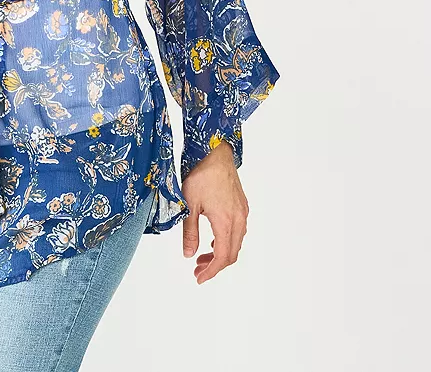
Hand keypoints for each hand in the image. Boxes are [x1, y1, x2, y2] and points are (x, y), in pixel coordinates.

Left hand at [180, 140, 247, 282]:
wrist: (215, 151)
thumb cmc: (201, 174)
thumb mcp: (190, 204)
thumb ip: (190, 232)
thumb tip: (188, 254)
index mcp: (226, 222)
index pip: (222, 257)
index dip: (211, 272)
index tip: (199, 278)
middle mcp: (239, 219)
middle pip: (231, 254)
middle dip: (215, 265)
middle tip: (198, 270)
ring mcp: (242, 212)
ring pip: (236, 243)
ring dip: (221, 253)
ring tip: (203, 257)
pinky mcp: (241, 204)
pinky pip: (238, 231)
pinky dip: (226, 240)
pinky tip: (213, 239)